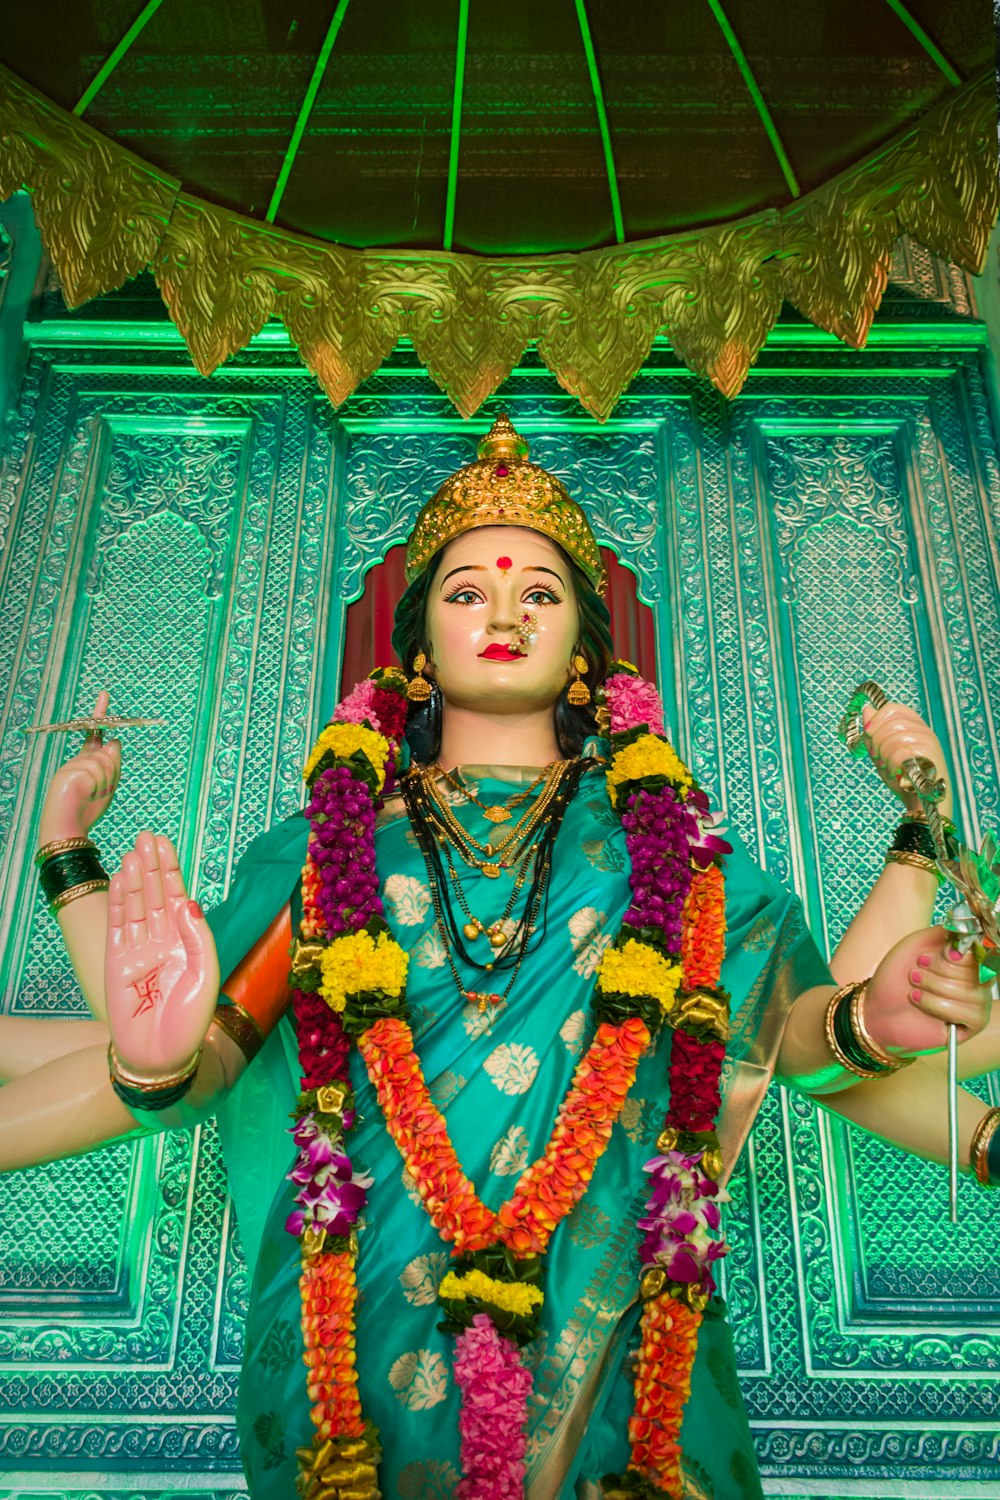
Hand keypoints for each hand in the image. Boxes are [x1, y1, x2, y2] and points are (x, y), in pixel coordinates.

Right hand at [39, 690, 121, 843]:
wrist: (67, 828)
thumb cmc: (87, 809)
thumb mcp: (107, 786)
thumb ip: (112, 765)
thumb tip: (114, 742)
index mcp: (86, 760)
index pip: (95, 734)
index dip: (100, 714)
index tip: (105, 694)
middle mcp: (78, 759)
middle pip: (109, 752)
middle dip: (113, 771)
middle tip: (101, 791)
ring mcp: (72, 765)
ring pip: (105, 763)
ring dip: (105, 782)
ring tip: (92, 795)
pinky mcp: (69, 772)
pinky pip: (96, 772)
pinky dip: (97, 785)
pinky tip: (85, 794)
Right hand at [106, 832, 218, 1076]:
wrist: (162, 1056)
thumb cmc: (190, 1022)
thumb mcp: (205, 975)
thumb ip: (199, 937)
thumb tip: (187, 901)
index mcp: (187, 942)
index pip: (177, 897)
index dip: (171, 870)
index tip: (164, 844)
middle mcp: (163, 941)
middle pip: (155, 895)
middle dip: (152, 866)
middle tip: (146, 836)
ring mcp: (139, 950)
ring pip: (136, 905)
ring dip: (134, 878)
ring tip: (133, 851)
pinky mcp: (117, 963)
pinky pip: (118, 925)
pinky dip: (119, 901)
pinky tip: (120, 878)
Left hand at [861, 700, 952, 820]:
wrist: (921, 805)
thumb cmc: (903, 779)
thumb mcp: (884, 754)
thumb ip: (875, 733)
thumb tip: (867, 709)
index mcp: (915, 727)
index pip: (893, 709)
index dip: (876, 718)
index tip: (867, 733)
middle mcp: (924, 731)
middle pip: (890, 722)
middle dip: (876, 742)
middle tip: (880, 759)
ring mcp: (928, 742)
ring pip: (892, 737)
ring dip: (884, 756)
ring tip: (891, 769)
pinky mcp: (929, 756)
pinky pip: (899, 752)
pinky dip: (892, 765)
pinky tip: (898, 775)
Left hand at [865, 927, 992, 1055]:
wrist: (877, 1005)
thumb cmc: (896, 976)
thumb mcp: (916, 944)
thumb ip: (944, 935)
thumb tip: (967, 939)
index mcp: (966, 959)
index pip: (977, 952)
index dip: (950, 955)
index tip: (923, 958)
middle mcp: (976, 980)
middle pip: (974, 971)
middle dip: (938, 971)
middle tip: (914, 974)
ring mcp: (975, 1003)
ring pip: (971, 991)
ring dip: (934, 987)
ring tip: (914, 989)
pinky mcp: (969, 1026)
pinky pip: (968, 1013)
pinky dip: (938, 1005)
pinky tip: (920, 1002)